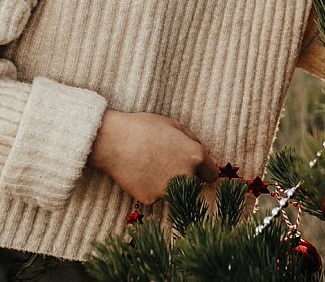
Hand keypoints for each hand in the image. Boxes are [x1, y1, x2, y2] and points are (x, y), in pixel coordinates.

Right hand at [87, 110, 215, 204]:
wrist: (112, 140)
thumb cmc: (143, 127)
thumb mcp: (173, 124)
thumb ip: (192, 141)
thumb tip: (202, 153)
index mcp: (195, 156)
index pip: (212, 175)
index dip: (202, 170)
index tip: (194, 169)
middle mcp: (186, 176)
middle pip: (193, 186)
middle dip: (184, 177)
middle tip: (165, 164)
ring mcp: (169, 190)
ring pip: (173, 193)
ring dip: (166, 184)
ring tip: (148, 166)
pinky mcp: (151, 200)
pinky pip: (154, 196)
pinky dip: (147, 188)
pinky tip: (137, 174)